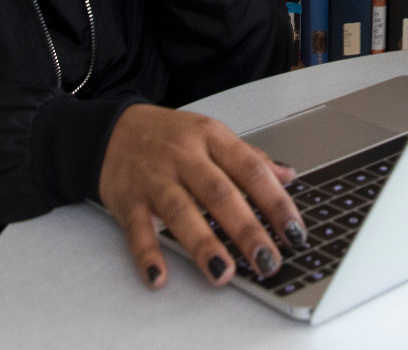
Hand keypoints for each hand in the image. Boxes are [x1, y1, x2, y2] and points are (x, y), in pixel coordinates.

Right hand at [99, 103, 305, 290]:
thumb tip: (288, 175)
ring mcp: (155, 178)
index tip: (295, 232)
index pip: (251, 170)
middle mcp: (184, 156)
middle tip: (267, 260)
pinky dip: (147, 254)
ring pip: (180, 211)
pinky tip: (160, 276)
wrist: (113, 130)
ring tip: (224, 272)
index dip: (276, 203)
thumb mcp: (211, 135)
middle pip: (219, 193)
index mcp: (211, 138)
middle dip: (246, 230)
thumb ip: (248, 157)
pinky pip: (137, 228)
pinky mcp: (128, 199)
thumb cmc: (168, 136)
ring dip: (203, 245)